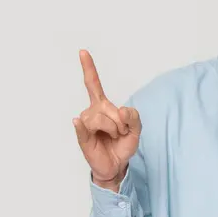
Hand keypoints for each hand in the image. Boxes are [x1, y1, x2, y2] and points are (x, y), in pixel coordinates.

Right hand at [73, 50, 140, 190]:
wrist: (118, 164)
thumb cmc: (123, 144)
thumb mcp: (136, 129)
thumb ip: (134, 117)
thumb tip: (119, 111)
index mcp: (104, 105)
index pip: (93, 84)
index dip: (88, 68)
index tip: (82, 52)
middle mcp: (92, 111)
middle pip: (108, 107)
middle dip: (121, 122)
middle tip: (121, 132)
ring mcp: (85, 123)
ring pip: (101, 118)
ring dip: (114, 129)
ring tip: (112, 137)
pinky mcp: (82, 136)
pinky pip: (83, 126)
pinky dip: (84, 126)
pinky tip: (81, 125)